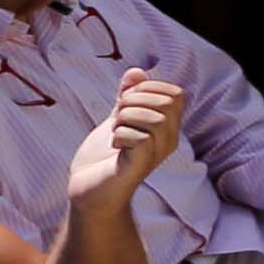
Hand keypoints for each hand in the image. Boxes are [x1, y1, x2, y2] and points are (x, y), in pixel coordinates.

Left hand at [68, 66, 187, 209]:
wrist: (87, 191)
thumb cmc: (103, 158)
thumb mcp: (116, 119)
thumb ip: (128, 96)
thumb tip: (136, 71)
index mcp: (167, 128)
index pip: (176, 94)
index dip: (149, 88)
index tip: (126, 101)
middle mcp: (169, 141)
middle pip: (168, 102)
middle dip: (134, 100)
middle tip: (118, 117)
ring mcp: (157, 154)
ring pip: (156, 118)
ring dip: (126, 117)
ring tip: (116, 131)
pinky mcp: (140, 166)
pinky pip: (141, 138)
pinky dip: (120, 134)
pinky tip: (115, 145)